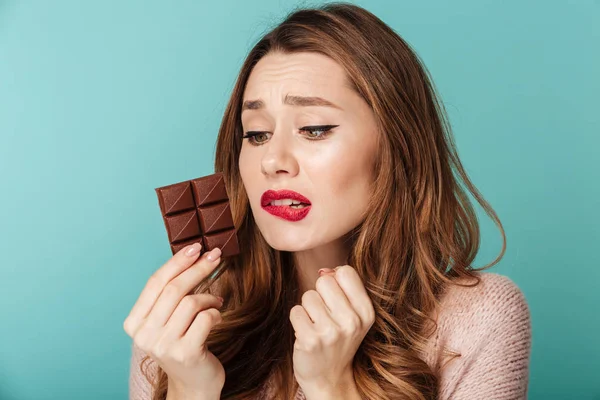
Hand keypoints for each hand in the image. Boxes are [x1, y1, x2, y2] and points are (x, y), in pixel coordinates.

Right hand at [123, 243, 225, 397]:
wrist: (194, 384)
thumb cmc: (184, 344)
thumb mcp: (168, 320)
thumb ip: (171, 295)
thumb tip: (191, 254)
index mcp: (134, 323)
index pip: (155, 283)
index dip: (177, 261)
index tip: (196, 247)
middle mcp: (144, 335)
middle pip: (173, 289)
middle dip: (197, 268)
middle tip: (216, 256)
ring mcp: (163, 346)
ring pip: (190, 302)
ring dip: (209, 297)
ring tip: (217, 301)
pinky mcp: (185, 353)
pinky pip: (205, 318)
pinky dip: (216, 313)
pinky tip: (217, 318)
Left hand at [289, 265, 374, 396]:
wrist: (328, 378)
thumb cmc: (338, 339)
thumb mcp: (352, 315)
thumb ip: (343, 288)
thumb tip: (324, 271)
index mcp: (366, 312)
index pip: (346, 272)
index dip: (335, 281)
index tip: (336, 299)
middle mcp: (352, 321)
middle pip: (324, 281)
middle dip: (320, 295)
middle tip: (324, 315)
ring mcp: (331, 332)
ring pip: (308, 296)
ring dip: (308, 310)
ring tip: (316, 326)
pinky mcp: (310, 340)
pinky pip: (295, 311)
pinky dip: (297, 320)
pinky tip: (307, 334)